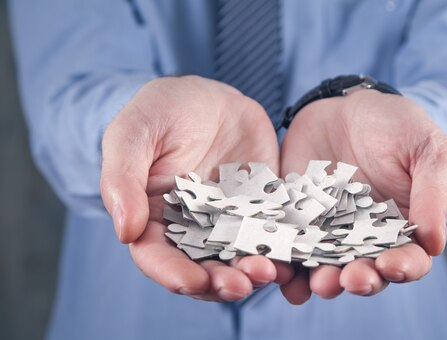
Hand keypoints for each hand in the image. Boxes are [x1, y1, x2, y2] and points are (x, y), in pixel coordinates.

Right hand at [100, 76, 292, 301]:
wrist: (207, 97)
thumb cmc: (159, 112)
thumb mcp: (132, 134)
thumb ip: (122, 180)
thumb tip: (125, 232)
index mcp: (154, 219)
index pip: (159, 258)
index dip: (174, 275)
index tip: (193, 281)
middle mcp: (193, 229)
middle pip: (204, 269)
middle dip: (221, 283)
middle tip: (242, 285)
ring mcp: (230, 222)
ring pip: (240, 259)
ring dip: (254, 273)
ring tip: (270, 271)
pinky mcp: (261, 210)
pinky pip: (273, 234)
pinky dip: (283, 248)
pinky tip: (295, 250)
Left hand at [279, 90, 446, 303]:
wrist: (348, 107)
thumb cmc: (399, 128)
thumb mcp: (428, 151)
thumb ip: (433, 194)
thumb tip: (435, 244)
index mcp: (403, 230)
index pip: (409, 261)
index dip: (403, 269)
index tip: (390, 265)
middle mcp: (366, 240)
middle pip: (365, 273)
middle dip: (359, 280)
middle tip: (350, 278)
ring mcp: (328, 233)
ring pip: (326, 269)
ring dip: (322, 282)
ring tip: (317, 283)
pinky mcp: (297, 222)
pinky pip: (290, 248)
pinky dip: (286, 264)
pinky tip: (281, 267)